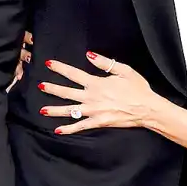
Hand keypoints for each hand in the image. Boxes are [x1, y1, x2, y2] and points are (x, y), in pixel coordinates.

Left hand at [41, 53, 155, 131]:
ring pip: (70, 111)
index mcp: (96, 83)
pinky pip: (80, 126)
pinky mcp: (98, 123)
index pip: (73, 74)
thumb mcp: (123, 70)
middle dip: (52, 89)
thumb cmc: (138, 89)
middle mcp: (91, 98)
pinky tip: (58, 130)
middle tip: (40, 85)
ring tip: (42, 110)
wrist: (147, 109)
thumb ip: (104, 63)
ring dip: (55, 110)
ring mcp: (94, 111)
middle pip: (66, 93)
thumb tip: (89, 55)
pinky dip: (69, 129)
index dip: (60, 68)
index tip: (49, 64)